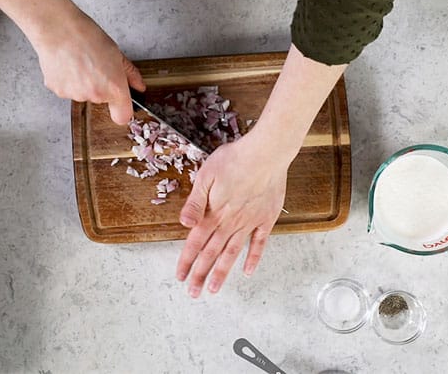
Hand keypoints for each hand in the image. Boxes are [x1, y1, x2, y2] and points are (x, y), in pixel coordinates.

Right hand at [0, 0, 142, 125]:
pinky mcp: (54, 88)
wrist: (53, 20)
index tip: (127, 106)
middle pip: (102, 101)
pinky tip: (67, 61)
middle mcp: (91, 92)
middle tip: (100, 63)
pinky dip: (69, 77)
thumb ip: (129, 71)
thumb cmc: (86, 30)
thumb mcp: (115, 49)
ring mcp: (71, 91)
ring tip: (82, 57)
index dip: (126, 111)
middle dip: (104, 85)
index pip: (124, 116)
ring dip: (86, 79)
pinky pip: (68, 87)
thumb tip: (140, 84)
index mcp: (110, 83)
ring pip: (84, 93)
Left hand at [174, 45, 346, 296]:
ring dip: (222, 272)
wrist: (267, 152)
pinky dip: (253, 258)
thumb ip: (195, 201)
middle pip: (212, 253)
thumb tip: (184, 224)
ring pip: (233, 253)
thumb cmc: (235, 158)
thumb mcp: (206, 174)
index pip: (195, 242)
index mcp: (213, 212)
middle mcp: (230, 222)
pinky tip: (248, 272)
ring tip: (214, 290)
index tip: (180, 278)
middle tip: (194, 294)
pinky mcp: (267, 218)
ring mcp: (250, 222)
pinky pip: (259, 242)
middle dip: (201, 275)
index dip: (187, 261)